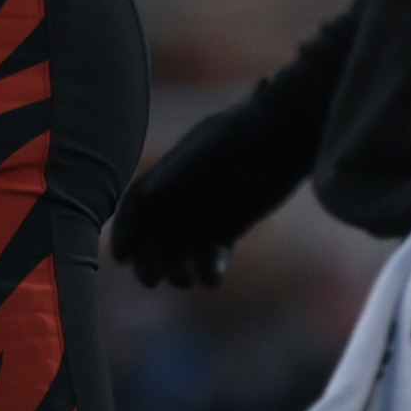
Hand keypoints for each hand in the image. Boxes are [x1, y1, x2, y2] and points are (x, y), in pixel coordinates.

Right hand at [109, 97, 310, 287]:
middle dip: (148, 259)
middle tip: (151, 279)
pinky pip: (212, 256)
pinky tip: (213, 276)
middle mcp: (181, 196)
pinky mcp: (229, 228)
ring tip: (185, 280)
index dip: (126, 230)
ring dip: (177, 269)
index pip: (137, 204)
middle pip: (153, 235)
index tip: (122, 256)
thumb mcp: (216, 143)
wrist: (289, 132)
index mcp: (169, 172)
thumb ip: (183, 167)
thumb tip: (148, 195)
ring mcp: (204, 213)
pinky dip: (210, 268)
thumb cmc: (249, 130)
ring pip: (180, 250)